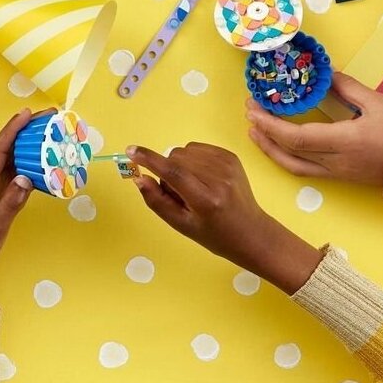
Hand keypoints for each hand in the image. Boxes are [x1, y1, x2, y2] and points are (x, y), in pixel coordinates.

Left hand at [0, 109, 36, 300]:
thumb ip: (11, 202)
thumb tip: (27, 178)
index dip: (13, 129)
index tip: (28, 114)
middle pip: (6, 148)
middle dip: (24, 130)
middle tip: (48, 118)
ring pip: (12, 160)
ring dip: (29, 145)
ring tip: (49, 133)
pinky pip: (16, 176)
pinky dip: (30, 166)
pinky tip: (44, 163)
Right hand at [128, 142, 322, 294]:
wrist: (252, 233)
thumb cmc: (214, 235)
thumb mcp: (181, 225)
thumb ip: (157, 201)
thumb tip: (139, 177)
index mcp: (206, 200)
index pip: (173, 172)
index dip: (149, 160)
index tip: (131, 151)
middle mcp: (219, 178)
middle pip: (176, 158)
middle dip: (167, 171)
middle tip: (178, 194)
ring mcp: (228, 165)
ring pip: (185, 151)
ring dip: (180, 165)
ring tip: (192, 186)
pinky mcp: (232, 156)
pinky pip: (197, 148)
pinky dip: (192, 160)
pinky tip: (203, 178)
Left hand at [245, 73, 382, 184]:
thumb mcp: (376, 101)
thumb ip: (346, 87)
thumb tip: (324, 73)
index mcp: (344, 142)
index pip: (295, 138)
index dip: (270, 125)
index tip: (254, 109)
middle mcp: (336, 162)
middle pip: (289, 153)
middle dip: (264, 133)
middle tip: (250, 113)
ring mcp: (338, 173)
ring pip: (294, 166)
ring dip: (271, 150)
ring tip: (255, 132)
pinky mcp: (342, 178)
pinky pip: (306, 170)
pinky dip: (287, 157)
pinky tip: (279, 145)